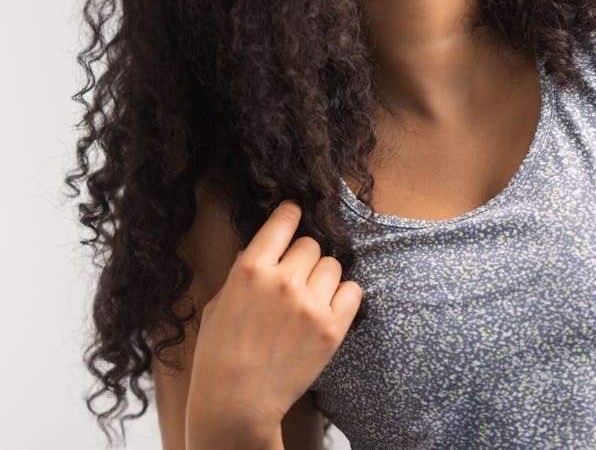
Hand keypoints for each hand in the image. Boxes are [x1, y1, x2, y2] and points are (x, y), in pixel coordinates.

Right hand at [185, 200, 361, 449]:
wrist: (235, 404)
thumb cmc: (219, 353)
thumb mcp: (220, 301)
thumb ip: (245, 269)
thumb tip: (267, 245)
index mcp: (250, 268)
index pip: (284, 219)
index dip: (291, 215)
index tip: (294, 214)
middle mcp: (283, 280)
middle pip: (311, 244)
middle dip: (303, 258)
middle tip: (293, 281)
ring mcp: (310, 304)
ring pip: (333, 265)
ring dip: (323, 278)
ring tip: (307, 301)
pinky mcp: (331, 328)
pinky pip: (353, 290)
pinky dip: (343, 297)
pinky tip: (327, 309)